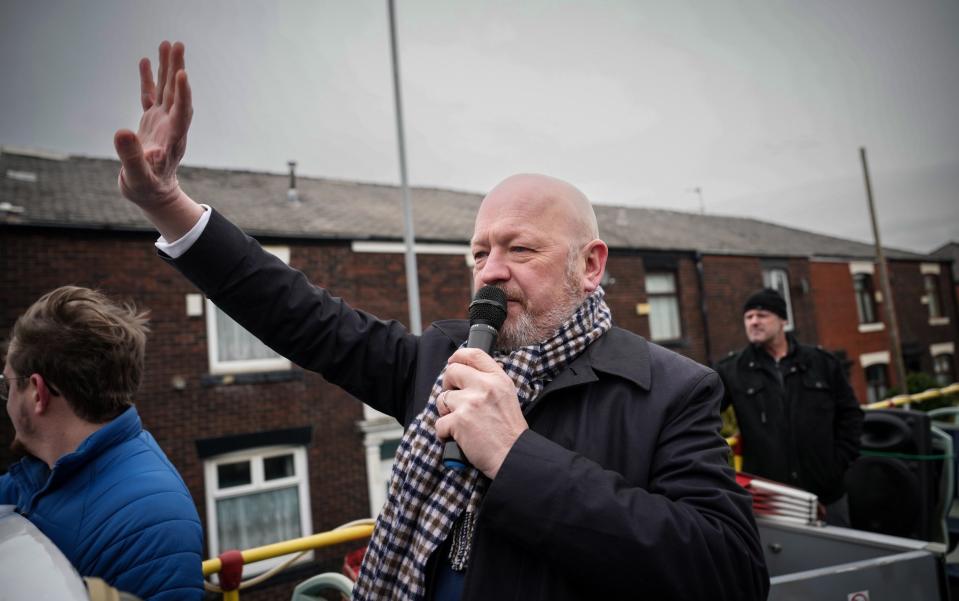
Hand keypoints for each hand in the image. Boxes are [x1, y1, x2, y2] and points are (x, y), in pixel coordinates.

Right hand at [114, 41, 202, 239]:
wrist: (153, 194)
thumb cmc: (146, 188)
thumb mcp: (137, 177)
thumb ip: (131, 157)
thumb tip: (122, 132)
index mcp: (172, 140)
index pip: (180, 114)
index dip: (182, 94)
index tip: (182, 74)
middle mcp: (171, 127)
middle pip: (176, 95)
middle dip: (177, 70)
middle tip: (177, 45)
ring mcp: (162, 122)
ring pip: (166, 91)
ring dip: (168, 68)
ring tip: (168, 44)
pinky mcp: (152, 122)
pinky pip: (151, 96)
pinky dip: (149, 79)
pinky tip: (146, 61)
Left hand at [435, 348, 527, 478]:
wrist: (513, 455)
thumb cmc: (509, 431)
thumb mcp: (507, 396)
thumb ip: (490, 382)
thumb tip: (467, 372)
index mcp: (498, 379)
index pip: (474, 354)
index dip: (458, 356)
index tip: (453, 362)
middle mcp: (485, 386)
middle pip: (452, 371)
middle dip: (448, 385)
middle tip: (455, 400)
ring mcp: (470, 403)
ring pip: (442, 398)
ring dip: (446, 412)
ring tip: (460, 423)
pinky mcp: (459, 421)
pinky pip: (440, 422)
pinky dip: (445, 433)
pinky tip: (458, 438)